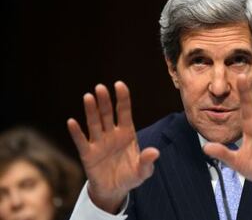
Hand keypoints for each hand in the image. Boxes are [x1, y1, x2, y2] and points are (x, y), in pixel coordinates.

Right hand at [67, 81, 158, 212]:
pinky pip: (81, 141)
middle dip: (105, 101)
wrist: (114, 191)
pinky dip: (76, 132)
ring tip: (88, 97)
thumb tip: (155, 152)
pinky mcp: (88, 154)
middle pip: (108, 114)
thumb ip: (147, 161)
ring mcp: (99, 143)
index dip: (123, 98)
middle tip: (101, 88)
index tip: (119, 84)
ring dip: (91, 111)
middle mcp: (112, 134)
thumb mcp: (143, 171)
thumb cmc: (130, 176)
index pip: (125, 112)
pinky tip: (72, 122)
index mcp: (127, 133)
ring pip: (94, 123)